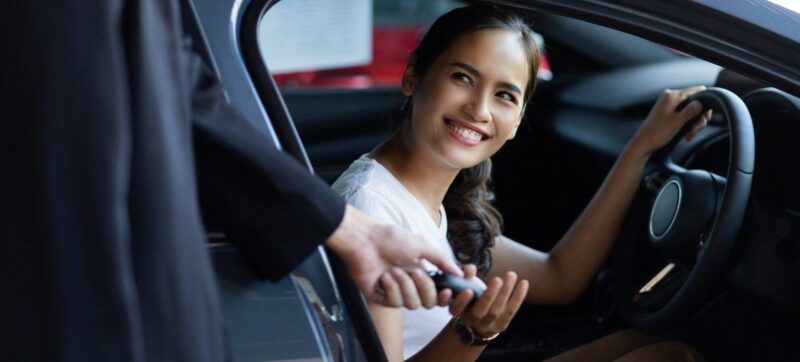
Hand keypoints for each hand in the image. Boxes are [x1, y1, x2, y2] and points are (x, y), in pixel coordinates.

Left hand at [325, 204, 462, 307]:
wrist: (364, 239)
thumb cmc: (391, 238)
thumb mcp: (422, 245)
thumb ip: (442, 260)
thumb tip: (460, 272)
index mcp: (422, 273)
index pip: (439, 292)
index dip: (445, 295)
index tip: (448, 290)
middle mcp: (410, 284)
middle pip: (428, 302)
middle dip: (425, 288)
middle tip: (415, 271)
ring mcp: (395, 292)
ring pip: (412, 304)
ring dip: (404, 286)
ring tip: (393, 270)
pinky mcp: (380, 297)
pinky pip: (394, 303)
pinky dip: (391, 289)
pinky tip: (383, 276)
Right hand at [448, 265, 528, 338]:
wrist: (478, 320)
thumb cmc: (470, 296)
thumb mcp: (464, 285)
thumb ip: (465, 276)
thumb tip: (470, 268)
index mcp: (457, 311)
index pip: (456, 308)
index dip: (462, 301)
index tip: (468, 290)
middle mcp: (470, 321)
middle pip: (479, 311)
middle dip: (489, 295)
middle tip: (497, 279)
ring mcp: (486, 325)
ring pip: (496, 311)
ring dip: (505, 292)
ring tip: (511, 275)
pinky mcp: (500, 326)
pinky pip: (510, 311)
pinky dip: (518, 297)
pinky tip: (524, 283)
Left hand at [629, 86, 712, 156]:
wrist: (643, 143)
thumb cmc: (657, 133)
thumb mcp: (678, 122)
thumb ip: (691, 110)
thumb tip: (701, 102)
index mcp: (672, 96)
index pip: (697, 91)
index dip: (705, 103)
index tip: (704, 117)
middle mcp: (669, 97)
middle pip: (695, 102)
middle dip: (698, 117)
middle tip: (696, 129)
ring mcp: (668, 104)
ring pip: (690, 110)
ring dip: (693, 123)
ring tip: (690, 134)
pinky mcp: (667, 112)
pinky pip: (683, 114)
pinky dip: (686, 124)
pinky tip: (686, 134)